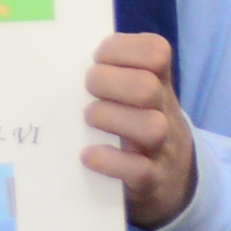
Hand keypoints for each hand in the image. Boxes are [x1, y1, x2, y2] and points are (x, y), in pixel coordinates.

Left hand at [83, 31, 196, 228]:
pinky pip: (138, 170)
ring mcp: (162, 148)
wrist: (171, 182)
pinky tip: (88, 155)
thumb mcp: (137, 96)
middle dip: (108, 82)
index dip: (121, 48)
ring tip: (89, 119)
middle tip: (88, 89)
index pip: (155, 51)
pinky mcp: (152, 181)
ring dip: (110, 118)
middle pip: (147, 88)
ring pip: (150, 127)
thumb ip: (112, 73)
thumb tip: (59, 57)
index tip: (97, 58)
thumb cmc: (137, 125)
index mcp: (160, 83)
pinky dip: (109, 161)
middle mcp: (165, 112)